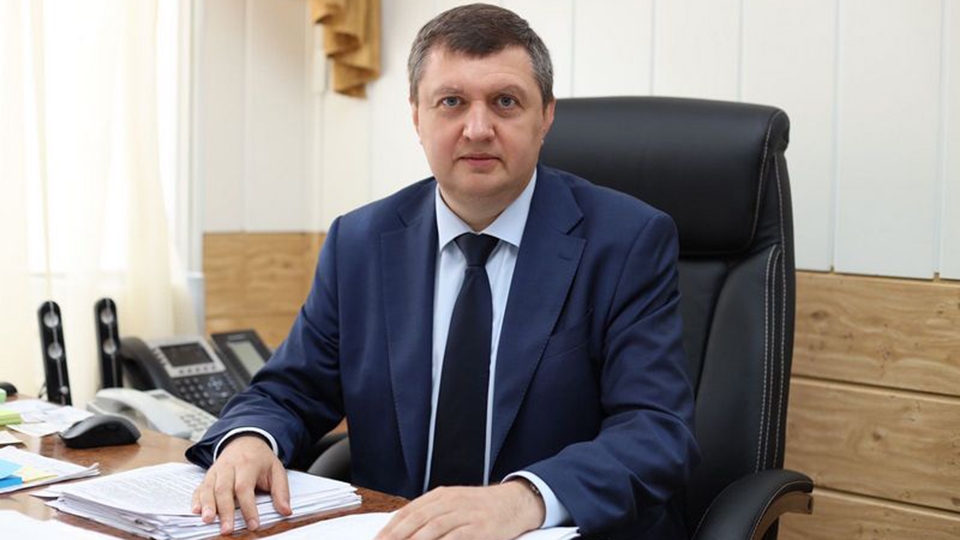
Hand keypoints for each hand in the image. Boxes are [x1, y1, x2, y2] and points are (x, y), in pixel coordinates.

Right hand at [190, 434, 291, 534]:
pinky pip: (199, 487)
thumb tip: (286, 511)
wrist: (245, 441)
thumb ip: (281, 491)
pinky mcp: (208, 475)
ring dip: (207, 505)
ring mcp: (216, 470)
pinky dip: (196, 500)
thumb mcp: (276, 470)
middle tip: (227, 529)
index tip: (253, 524)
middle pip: (224, 489)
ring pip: (209, 488)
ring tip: (208, 520)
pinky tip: (196, 511)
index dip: (248, 508)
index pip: (245, 487)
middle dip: (225, 511)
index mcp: (248, 464)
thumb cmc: (260, 459)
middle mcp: (229, 466)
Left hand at [374, 480, 544, 539]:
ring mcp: (465, 515)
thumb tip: (404, 531)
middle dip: (396, 537)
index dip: (390, 528)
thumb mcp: (455, 503)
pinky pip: (456, 538)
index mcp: (442, 496)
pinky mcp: (479, 529)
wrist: (515, 502)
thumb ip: (432, 514)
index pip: (409, 511)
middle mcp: (451, 502)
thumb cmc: (482, 508)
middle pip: (417, 520)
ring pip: (432, 529)